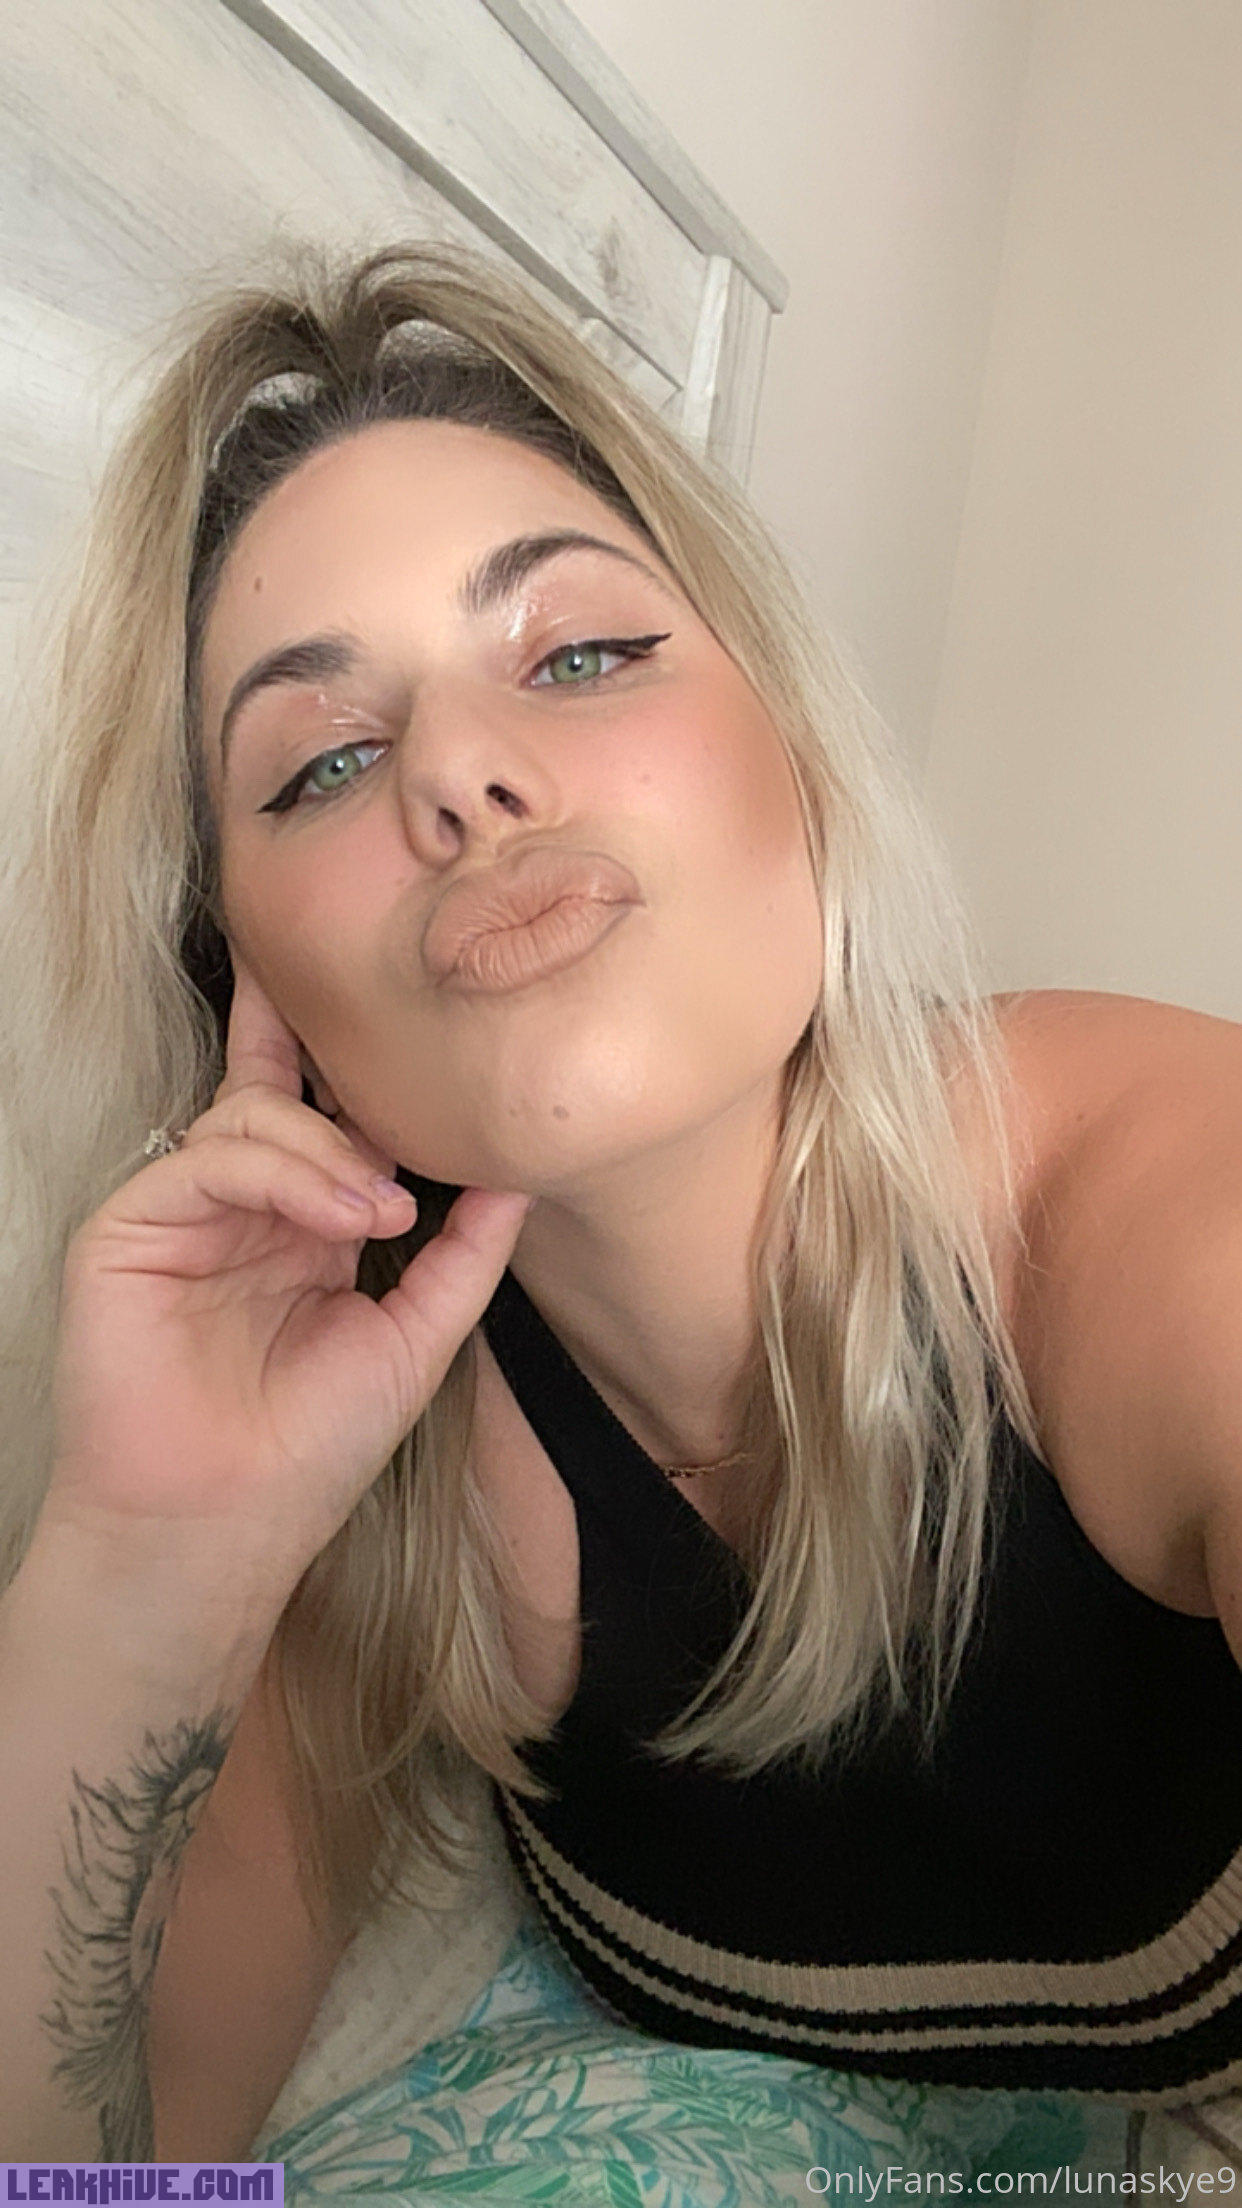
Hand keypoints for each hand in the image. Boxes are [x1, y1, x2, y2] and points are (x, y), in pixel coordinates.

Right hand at [44, 954, 529, 1589]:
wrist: (222, 1527)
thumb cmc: (311, 1448)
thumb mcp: (419, 1337)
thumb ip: (467, 1251)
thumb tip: (522, 1171)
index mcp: (297, 1225)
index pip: (316, 1116)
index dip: (344, 1058)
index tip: (403, 1005)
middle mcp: (236, 1208)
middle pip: (273, 1089)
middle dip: (330, 1059)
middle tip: (406, 1080)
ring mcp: (180, 1214)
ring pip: (248, 1118)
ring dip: (330, 1152)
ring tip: (383, 1214)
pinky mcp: (127, 1230)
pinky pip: (206, 1159)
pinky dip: (281, 1173)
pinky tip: (341, 1218)